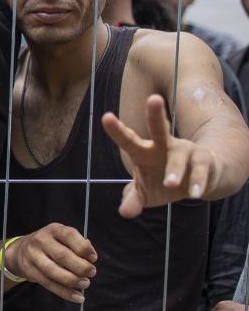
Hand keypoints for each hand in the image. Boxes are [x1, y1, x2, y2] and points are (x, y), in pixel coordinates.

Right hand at [4, 223, 96, 303]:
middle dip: (81, 267)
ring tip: (85, 284)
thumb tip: (91, 256)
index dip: (83, 248)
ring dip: (72, 280)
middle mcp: (41, 240)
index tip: (93, 258)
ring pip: (53, 271)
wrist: (21, 250)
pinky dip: (65, 293)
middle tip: (91, 273)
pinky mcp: (30, 271)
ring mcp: (33, 255)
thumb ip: (77, 245)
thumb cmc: (50, 244)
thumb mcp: (62, 238)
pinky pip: (48, 284)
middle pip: (62, 255)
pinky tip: (77, 297)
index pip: (69, 235)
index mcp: (54, 230)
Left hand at [102, 94, 217, 217]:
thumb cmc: (163, 182)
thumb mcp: (146, 194)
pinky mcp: (204, 161)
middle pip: (160, 127)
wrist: (196, 183)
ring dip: (175, 169)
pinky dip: (197, 182)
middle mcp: (164, 146)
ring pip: (180, 155)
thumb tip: (124, 212)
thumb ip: (133, 200)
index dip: (117, 129)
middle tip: (153, 99)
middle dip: (155, 114)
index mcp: (143, 151)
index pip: (128, 139)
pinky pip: (201, 171)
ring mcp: (185, 151)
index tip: (106, 116)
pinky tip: (194, 194)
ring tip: (169, 183)